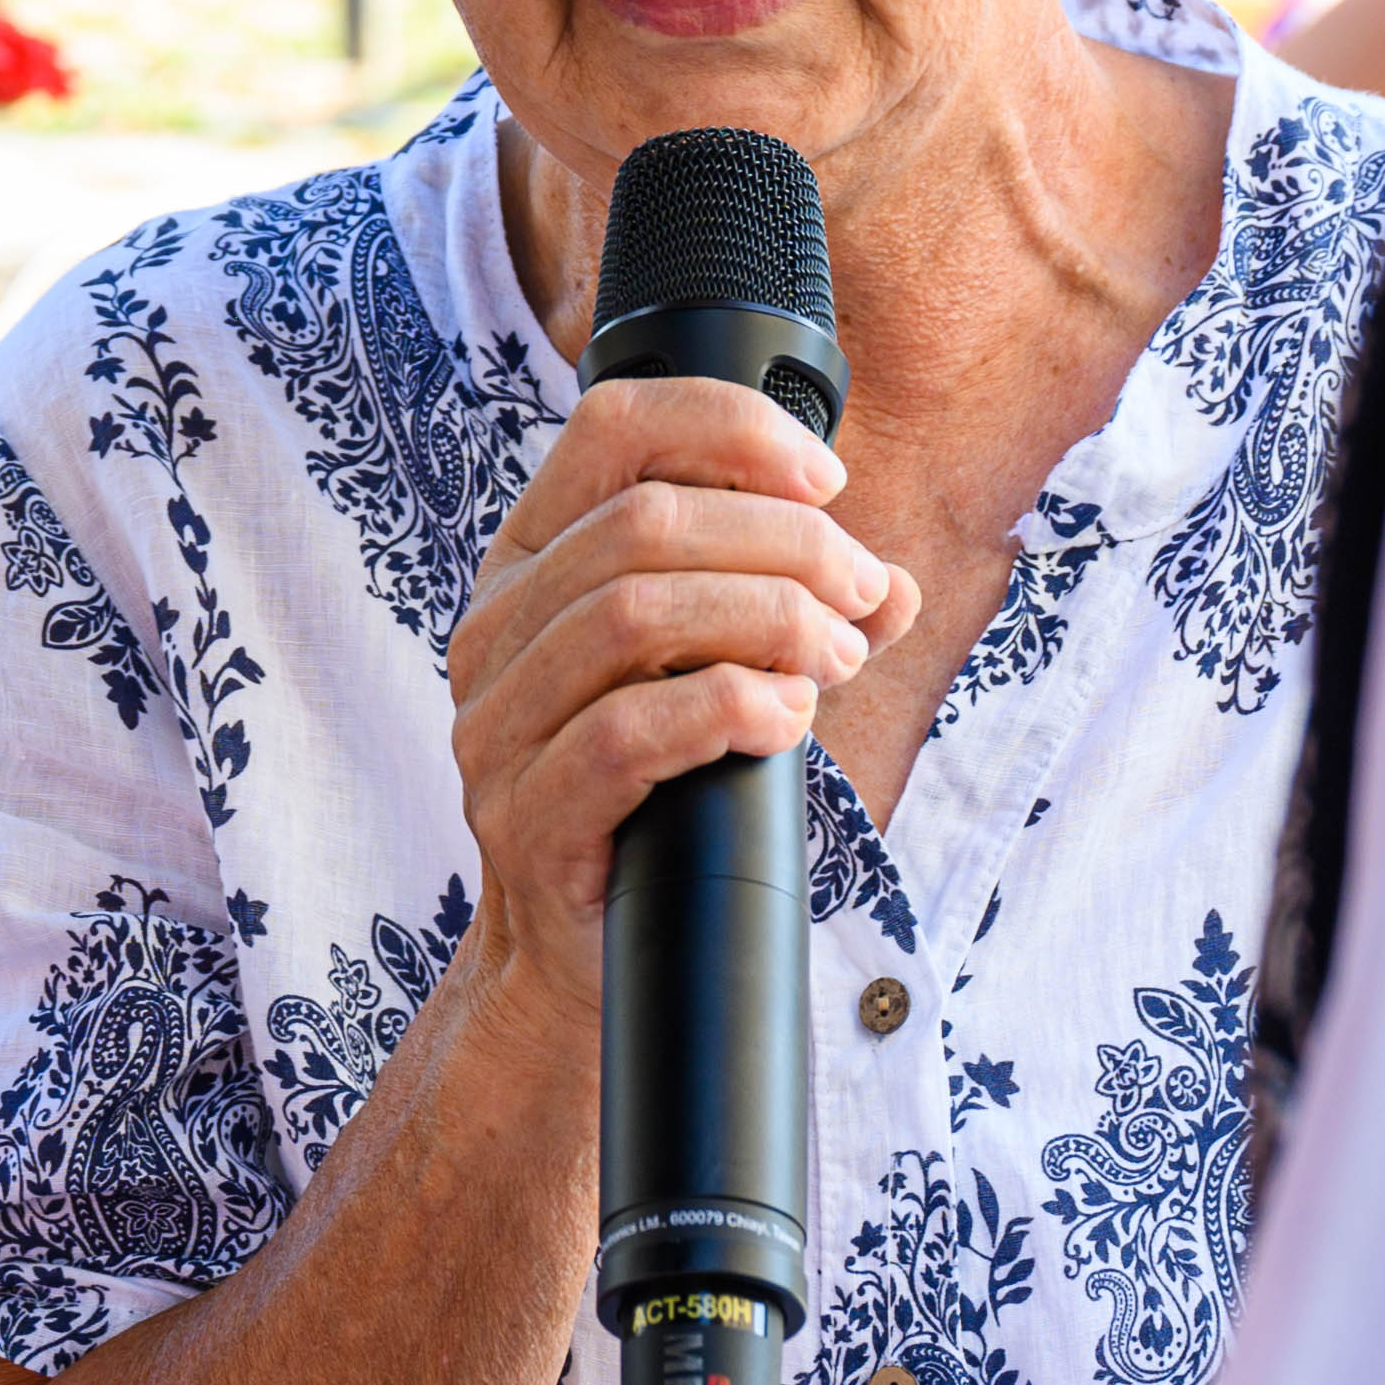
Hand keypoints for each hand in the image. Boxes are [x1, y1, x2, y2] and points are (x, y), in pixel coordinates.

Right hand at [446, 375, 915, 1027]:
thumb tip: (889, 586)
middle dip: (783, 547)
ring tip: (835, 661)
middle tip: (862, 600)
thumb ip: (799, 618)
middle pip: (644, 523)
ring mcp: (494, 722)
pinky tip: (785, 719)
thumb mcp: (726, 676)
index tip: (829, 481)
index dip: (729, 428)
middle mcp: (494, 625)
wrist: (584, 958)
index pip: (612, 426)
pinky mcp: (523, 813)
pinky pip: (623, 733)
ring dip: (764, 621)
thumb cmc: (660, 797)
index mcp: (534, 560)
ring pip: (631, 613)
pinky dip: (725, 708)